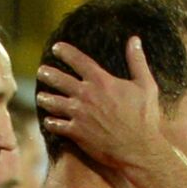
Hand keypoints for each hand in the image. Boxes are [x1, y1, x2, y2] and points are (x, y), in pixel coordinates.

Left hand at [34, 37, 171, 171]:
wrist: (137, 148)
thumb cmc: (144, 116)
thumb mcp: (145, 85)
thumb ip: (137, 61)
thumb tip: (135, 39)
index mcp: (101, 81)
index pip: (78, 61)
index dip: (66, 52)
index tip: (56, 48)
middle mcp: (86, 95)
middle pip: (60, 80)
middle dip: (48, 74)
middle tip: (41, 71)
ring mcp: (78, 114)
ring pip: (53, 102)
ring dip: (45, 98)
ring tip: (40, 97)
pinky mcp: (75, 132)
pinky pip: (56, 125)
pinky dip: (50, 122)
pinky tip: (48, 121)